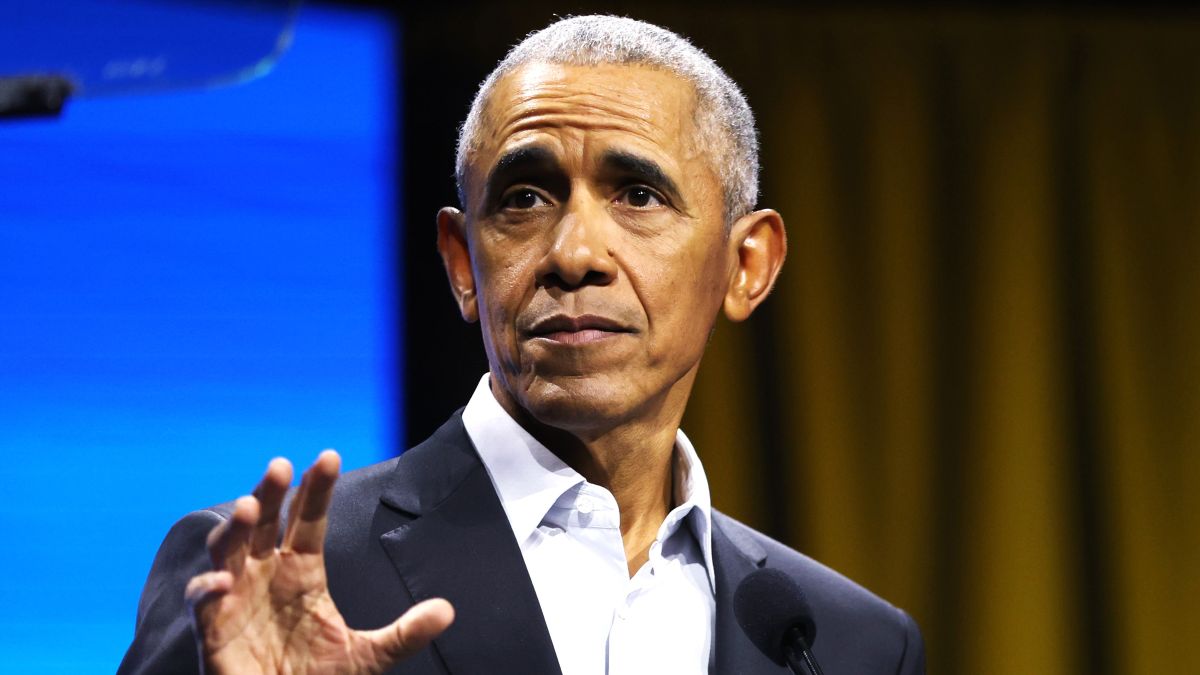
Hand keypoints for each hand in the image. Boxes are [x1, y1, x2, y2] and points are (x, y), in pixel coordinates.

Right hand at [185, 451, 453, 673]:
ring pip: (228, 549)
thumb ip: (404, 633)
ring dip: (234, 528)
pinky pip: (203, 601)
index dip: (316, 490)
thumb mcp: (369, 657)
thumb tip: (447, 611)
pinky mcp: (213, 629)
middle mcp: (267, 575)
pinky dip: (206, 588)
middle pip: (265, 522)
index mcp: (303, 572)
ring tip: (248, 507)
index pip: (308, 520)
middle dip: (270, 493)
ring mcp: (236, 597)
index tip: (328, 457)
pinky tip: (222, 581)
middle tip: (279, 465)